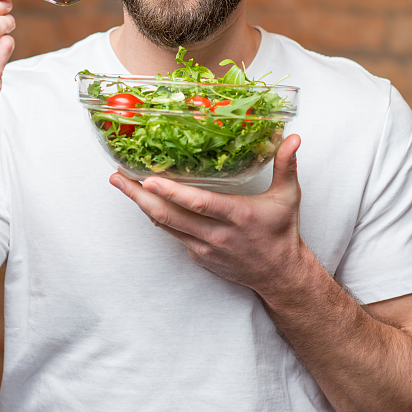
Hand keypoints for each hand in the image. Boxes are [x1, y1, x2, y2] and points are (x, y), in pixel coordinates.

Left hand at [111, 134, 305, 295]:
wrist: (279, 274)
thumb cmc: (282, 232)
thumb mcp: (288, 197)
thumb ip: (286, 165)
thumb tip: (293, 137)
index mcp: (237, 216)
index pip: (198, 203)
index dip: (172, 192)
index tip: (148, 179)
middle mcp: (216, 234)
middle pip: (169, 216)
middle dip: (139, 196)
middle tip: (118, 177)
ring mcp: (204, 248)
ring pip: (164, 226)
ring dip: (141, 205)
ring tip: (121, 184)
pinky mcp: (198, 256)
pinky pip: (172, 234)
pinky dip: (156, 217)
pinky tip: (144, 202)